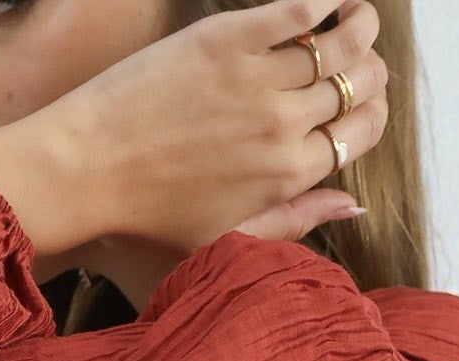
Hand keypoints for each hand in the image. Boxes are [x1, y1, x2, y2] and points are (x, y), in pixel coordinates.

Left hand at [62, 0, 388, 253]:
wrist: (86, 172)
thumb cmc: (148, 217)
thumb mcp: (228, 238)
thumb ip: (295, 221)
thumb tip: (354, 208)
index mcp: (288, 177)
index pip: (361, 133)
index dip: (372, 111)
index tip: (365, 98)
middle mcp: (283, 128)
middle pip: (358, 84)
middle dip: (370, 67)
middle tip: (359, 55)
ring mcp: (258, 80)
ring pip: (340, 40)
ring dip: (359, 23)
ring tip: (353, 15)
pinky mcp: (227, 39)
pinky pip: (297, 7)